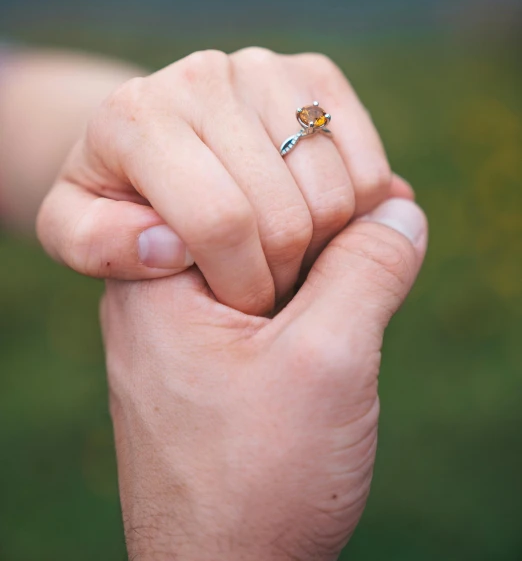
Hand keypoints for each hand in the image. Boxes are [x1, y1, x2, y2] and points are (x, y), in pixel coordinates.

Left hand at [38, 48, 411, 313]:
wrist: (161, 140)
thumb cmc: (123, 200)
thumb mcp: (78, 235)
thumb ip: (103, 250)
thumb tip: (167, 242)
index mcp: (136, 118)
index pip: (219, 220)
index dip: (242, 284)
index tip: (235, 310)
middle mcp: (201, 75)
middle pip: (285, 215)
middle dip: (281, 276)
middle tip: (260, 288)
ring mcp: (265, 68)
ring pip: (335, 196)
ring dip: (322, 251)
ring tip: (281, 255)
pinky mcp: (317, 75)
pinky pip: (370, 169)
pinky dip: (361, 216)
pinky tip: (318, 227)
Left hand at [101, 197, 426, 560]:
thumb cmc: (256, 480)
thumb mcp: (325, 360)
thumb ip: (365, 270)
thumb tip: (401, 208)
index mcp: (157, 273)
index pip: (232, 177)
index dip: (306, 182)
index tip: (364, 205)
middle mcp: (163, 288)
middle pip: (252, 209)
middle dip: (325, 215)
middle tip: (381, 225)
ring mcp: (189, 321)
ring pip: (269, 250)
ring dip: (330, 249)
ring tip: (380, 251)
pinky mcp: (219, 352)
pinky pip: (273, 294)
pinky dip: (320, 285)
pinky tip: (362, 284)